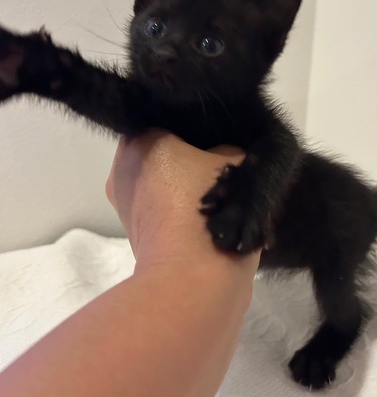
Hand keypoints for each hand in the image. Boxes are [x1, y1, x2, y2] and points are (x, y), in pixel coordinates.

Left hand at [106, 130, 259, 271]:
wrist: (194, 276)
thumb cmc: (209, 206)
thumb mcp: (236, 160)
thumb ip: (230, 146)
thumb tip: (226, 153)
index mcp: (139, 140)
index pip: (168, 121)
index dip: (197, 128)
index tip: (219, 139)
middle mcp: (121, 168)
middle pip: (162, 153)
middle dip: (189, 157)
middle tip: (223, 165)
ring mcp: (124, 205)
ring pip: (161, 183)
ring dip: (185, 185)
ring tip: (219, 194)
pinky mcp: (134, 234)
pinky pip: (161, 209)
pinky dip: (179, 209)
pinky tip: (208, 215)